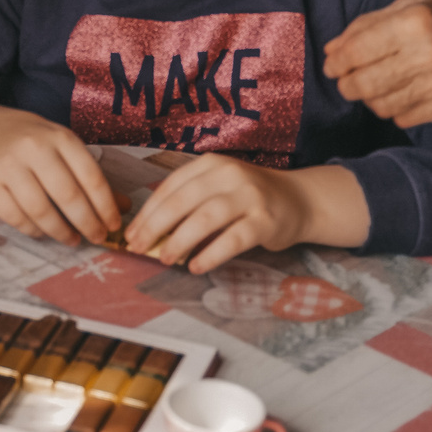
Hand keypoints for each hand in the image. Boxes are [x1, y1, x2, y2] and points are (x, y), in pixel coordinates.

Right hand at [0, 103, 118, 243]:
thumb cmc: (35, 143)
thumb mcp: (65, 148)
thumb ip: (91, 177)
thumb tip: (123, 208)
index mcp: (60, 137)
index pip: (91, 177)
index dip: (105, 206)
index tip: (113, 225)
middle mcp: (33, 147)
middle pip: (67, 195)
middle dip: (87, 223)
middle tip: (97, 238)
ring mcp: (8, 165)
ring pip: (40, 210)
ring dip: (61, 232)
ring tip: (72, 239)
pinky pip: (14, 217)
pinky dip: (33, 230)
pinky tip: (44, 233)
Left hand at [121, 156, 368, 273]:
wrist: (299, 200)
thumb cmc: (250, 198)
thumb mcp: (219, 188)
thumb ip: (190, 202)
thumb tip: (150, 231)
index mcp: (212, 165)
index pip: (171, 186)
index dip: (148, 211)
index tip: (131, 233)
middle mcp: (229, 175)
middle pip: (183, 201)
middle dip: (156, 226)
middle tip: (138, 248)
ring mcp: (249, 196)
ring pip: (205, 218)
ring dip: (180, 240)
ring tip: (165, 259)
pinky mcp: (265, 220)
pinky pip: (232, 239)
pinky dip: (210, 254)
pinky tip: (195, 266)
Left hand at [323, 0, 431, 127]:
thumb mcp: (411, 2)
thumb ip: (368, 26)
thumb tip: (333, 50)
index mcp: (414, 22)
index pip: (357, 52)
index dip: (337, 62)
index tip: (333, 65)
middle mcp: (428, 54)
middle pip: (364, 85)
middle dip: (347, 85)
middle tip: (347, 79)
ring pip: (381, 105)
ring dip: (369, 98)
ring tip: (376, 84)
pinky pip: (405, 117)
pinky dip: (394, 108)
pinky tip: (401, 92)